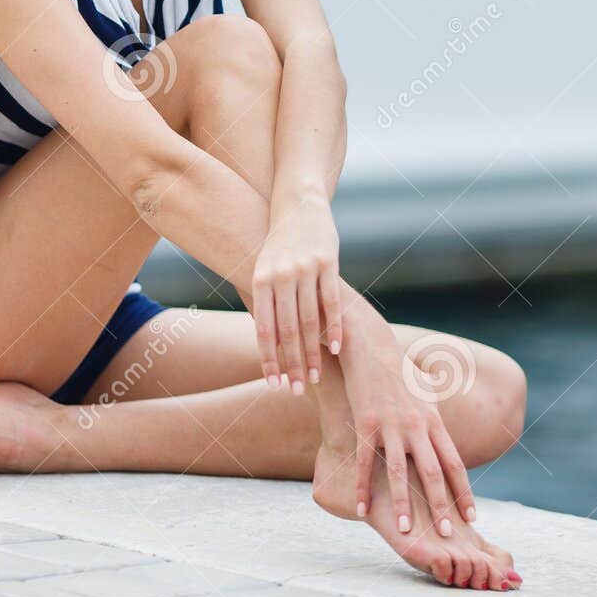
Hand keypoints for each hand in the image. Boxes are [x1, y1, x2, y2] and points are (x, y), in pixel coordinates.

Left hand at [252, 191, 342, 391]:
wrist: (298, 206)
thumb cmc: (278, 248)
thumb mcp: (264, 271)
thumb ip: (266, 305)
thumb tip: (267, 348)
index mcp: (260, 280)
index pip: (264, 329)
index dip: (269, 359)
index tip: (274, 384)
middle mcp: (281, 275)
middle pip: (287, 330)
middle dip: (292, 364)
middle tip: (297, 390)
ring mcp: (306, 269)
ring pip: (310, 321)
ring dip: (313, 353)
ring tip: (314, 377)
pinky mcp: (328, 263)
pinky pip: (332, 302)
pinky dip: (334, 328)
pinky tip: (336, 349)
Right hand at [336, 295, 475, 536]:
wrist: (371, 348)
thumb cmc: (399, 374)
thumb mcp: (425, 397)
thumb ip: (435, 423)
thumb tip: (445, 446)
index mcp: (433, 421)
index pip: (454, 464)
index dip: (464, 492)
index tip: (472, 518)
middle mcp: (416, 425)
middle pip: (432, 472)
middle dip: (440, 506)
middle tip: (446, 535)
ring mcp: (390, 425)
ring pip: (398, 472)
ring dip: (403, 504)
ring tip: (405, 532)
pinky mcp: (365, 423)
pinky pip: (365, 461)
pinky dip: (363, 488)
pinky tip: (363, 510)